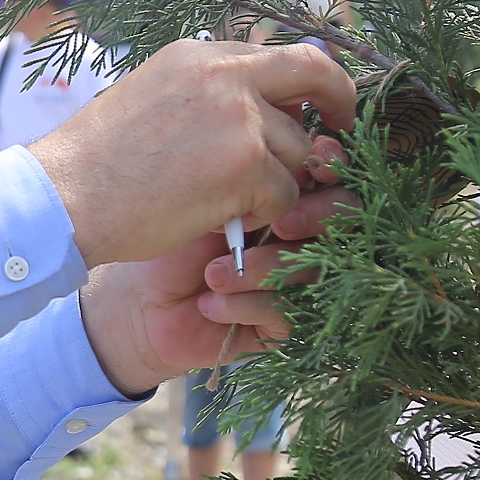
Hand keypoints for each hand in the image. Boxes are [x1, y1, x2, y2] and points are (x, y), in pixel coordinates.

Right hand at [29, 40, 357, 266]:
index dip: (307, 80)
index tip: (320, 104)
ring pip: (298, 151)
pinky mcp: (245, 167)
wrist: (63, 196)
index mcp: (200, 54)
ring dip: (277, 181)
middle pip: (315, 74)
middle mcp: (225, 74)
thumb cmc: (98, 161)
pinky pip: (284, 195)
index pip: (278, 53)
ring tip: (231, 200)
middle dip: (341, 100)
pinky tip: (224, 219)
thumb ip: (206, 91)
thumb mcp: (152, 97)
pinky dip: (264, 214)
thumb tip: (257, 96)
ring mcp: (239, 119)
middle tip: (347, 131)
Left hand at [82, 188, 353, 394]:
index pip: (330, 170)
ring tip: (214, 274)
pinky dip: (246, 305)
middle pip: (344, 215)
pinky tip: (210, 303)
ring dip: (266, 267)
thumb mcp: (208, 196)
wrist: (135, 300)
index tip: (318, 163)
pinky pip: (287, 312)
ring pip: (314, 267)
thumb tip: (298, 156)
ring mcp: (295, 278)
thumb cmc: (166, 236)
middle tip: (280, 225)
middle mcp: (299, 234)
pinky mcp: (281, 323)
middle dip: (316, 215)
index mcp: (284, 190)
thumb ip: (253, 175)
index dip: (332, 164)